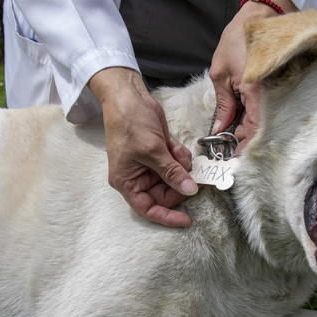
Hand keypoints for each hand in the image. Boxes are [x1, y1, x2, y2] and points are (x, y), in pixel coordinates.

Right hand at [89, 67, 197, 227]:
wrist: (129, 97)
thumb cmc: (129, 122)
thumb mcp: (153, 150)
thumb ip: (172, 172)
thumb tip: (189, 191)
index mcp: (127, 182)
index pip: (148, 208)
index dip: (167, 216)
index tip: (187, 219)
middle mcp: (138, 178)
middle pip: (166, 194)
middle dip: (179, 182)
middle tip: (189, 171)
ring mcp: (150, 166)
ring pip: (175, 179)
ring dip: (181, 167)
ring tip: (176, 151)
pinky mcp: (160, 155)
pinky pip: (177, 165)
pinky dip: (181, 157)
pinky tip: (174, 144)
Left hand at [209, 0, 296, 154]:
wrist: (260, 16)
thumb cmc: (239, 39)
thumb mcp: (220, 73)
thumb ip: (223, 104)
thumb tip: (220, 128)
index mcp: (254, 90)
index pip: (255, 128)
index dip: (246, 145)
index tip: (236, 154)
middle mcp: (270, 91)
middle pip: (263, 126)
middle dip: (248, 138)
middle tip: (234, 144)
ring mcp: (278, 87)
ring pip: (267, 117)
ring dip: (253, 127)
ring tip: (239, 131)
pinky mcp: (281, 83)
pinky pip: (271, 106)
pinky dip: (260, 114)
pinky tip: (249, 116)